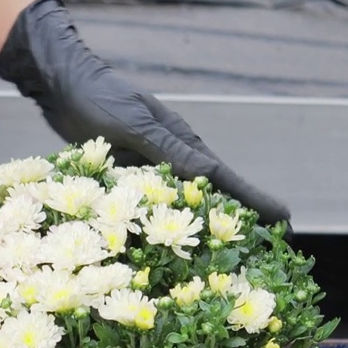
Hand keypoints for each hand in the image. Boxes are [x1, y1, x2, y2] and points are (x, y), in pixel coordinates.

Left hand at [0, 0, 290, 225]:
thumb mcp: (133, 125)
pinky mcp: (126, 176)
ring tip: (224, 260)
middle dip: (235, 223)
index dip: (254, 202)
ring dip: (199, 229)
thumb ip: (167, 149)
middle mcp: (172, 158)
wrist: (63, 87)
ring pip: (180, 206)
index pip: (226, 179)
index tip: (284, 221)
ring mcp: (150, 168)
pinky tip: (162, 249)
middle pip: (210, 197)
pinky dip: (158, 226)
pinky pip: (148, 206)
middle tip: (265, 251)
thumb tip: (208, 175)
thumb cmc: (98, 99)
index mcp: (182, 144)